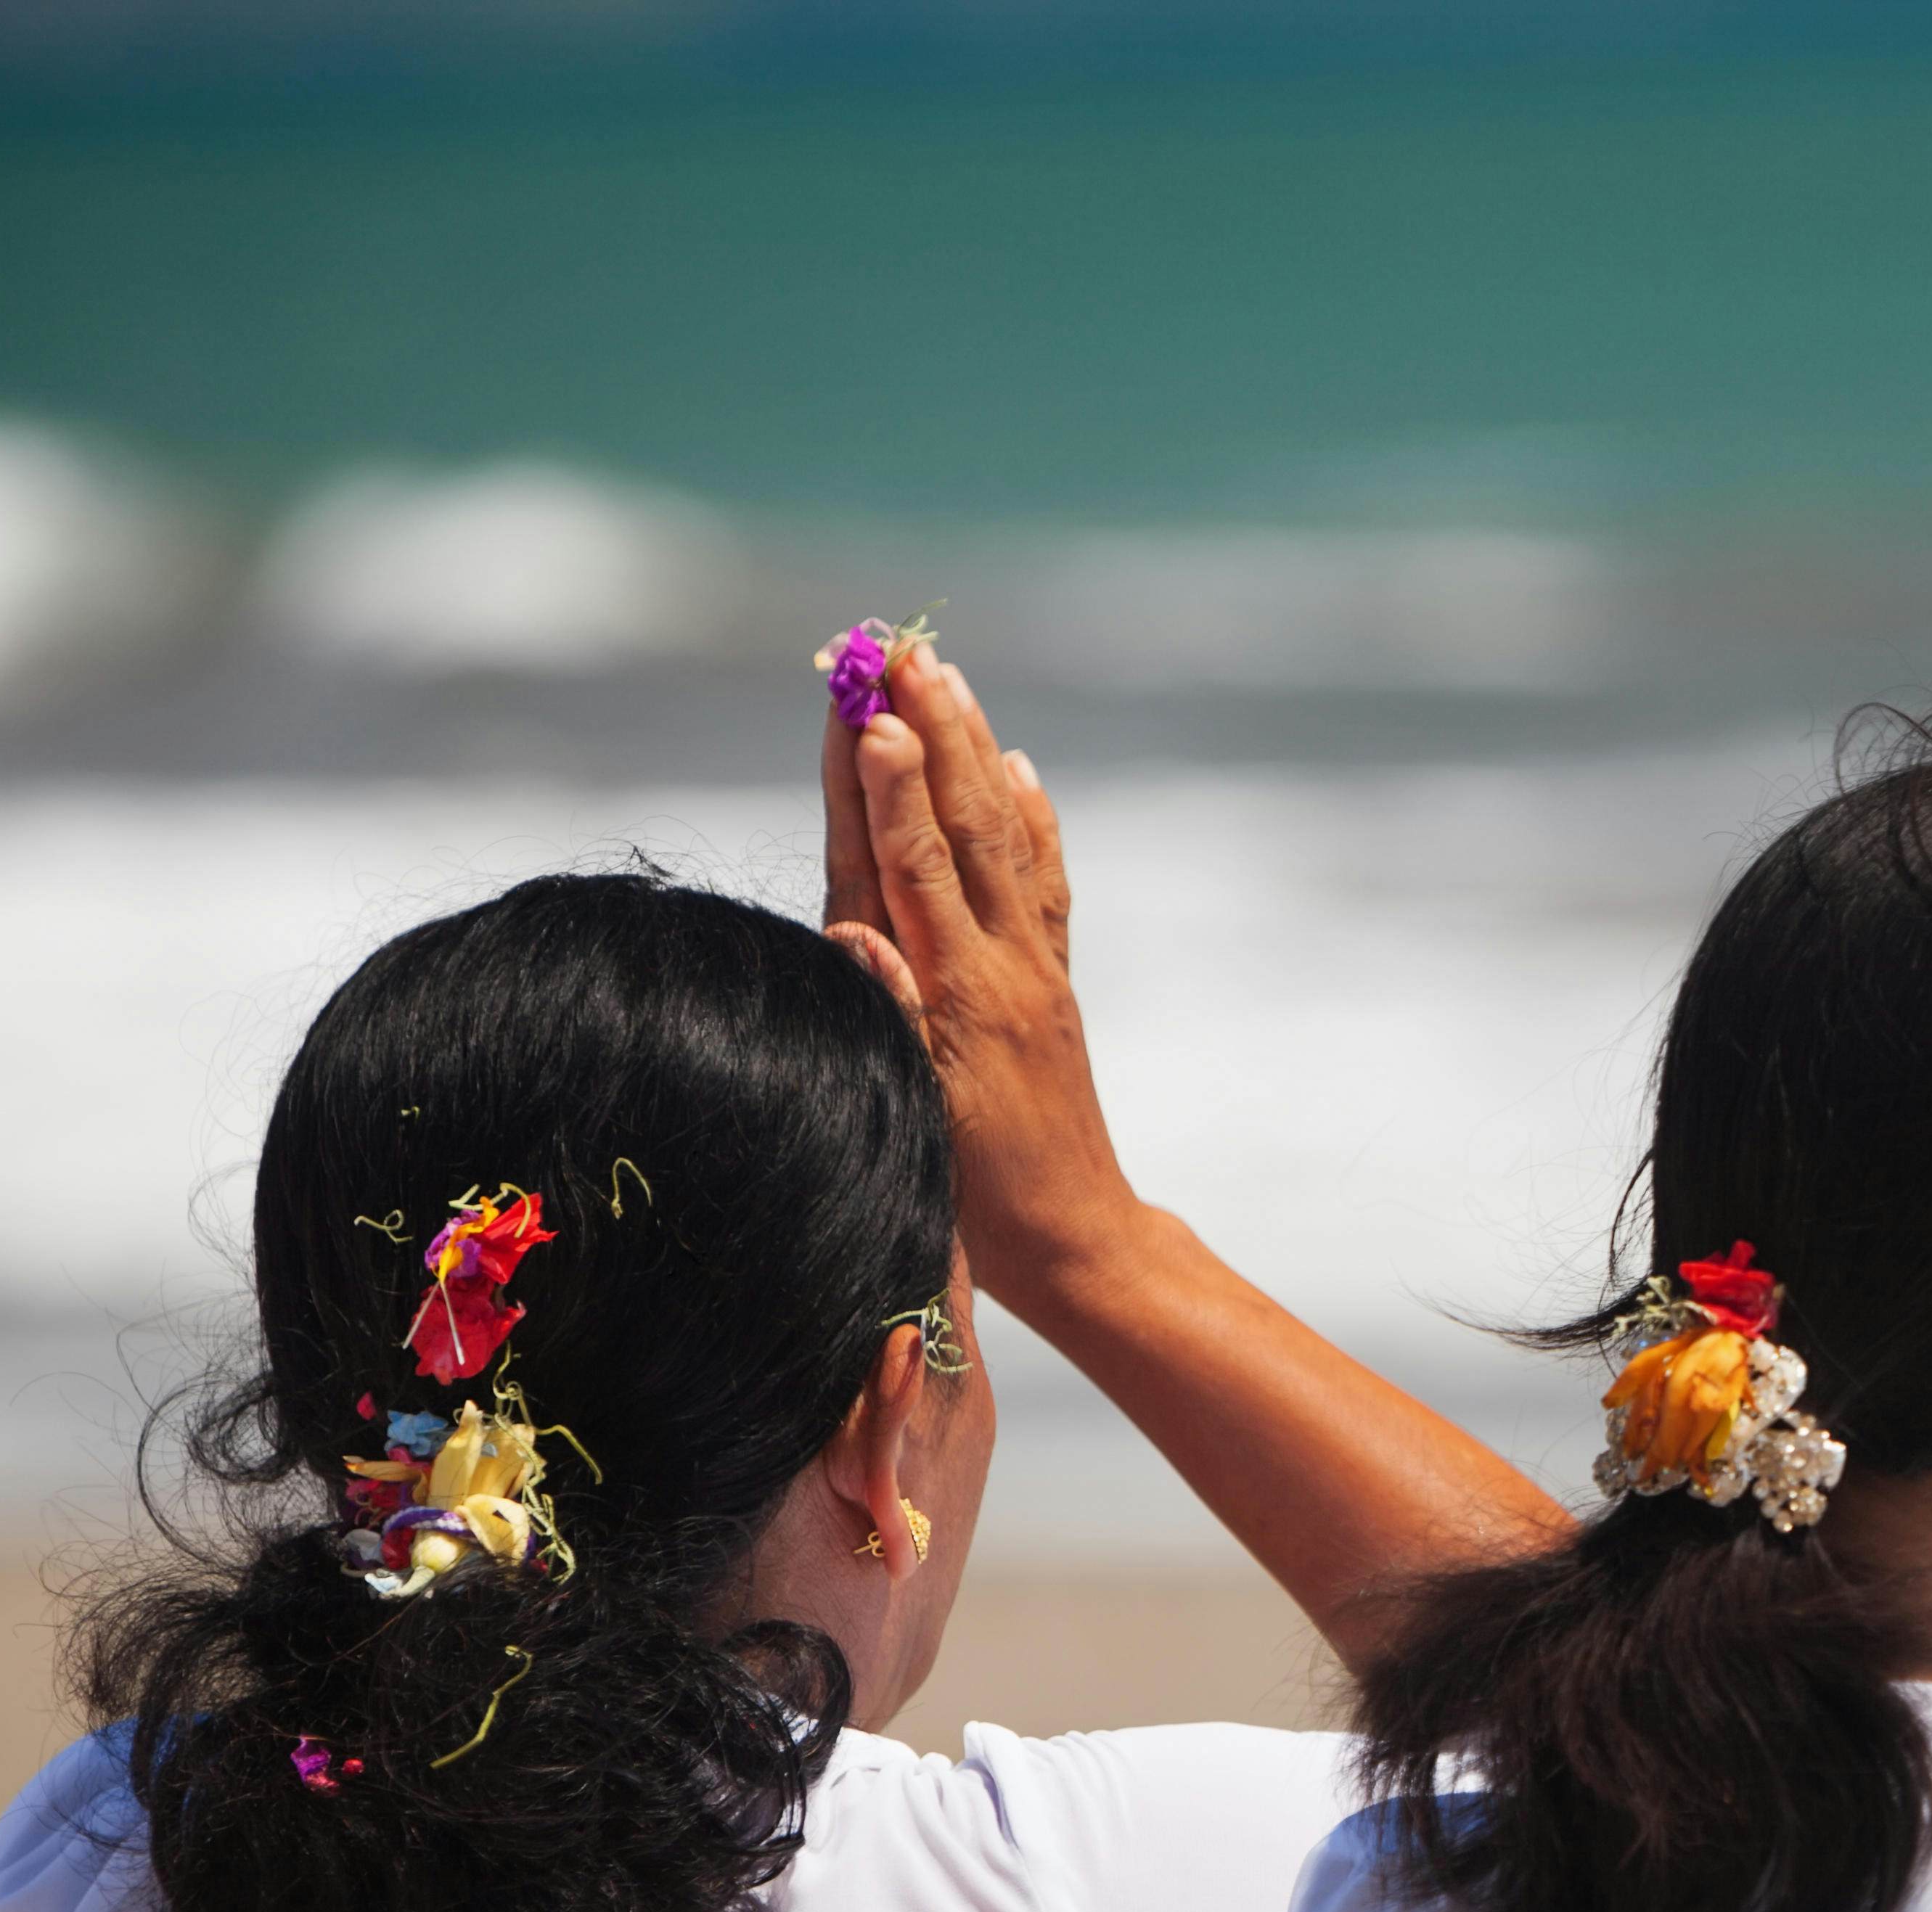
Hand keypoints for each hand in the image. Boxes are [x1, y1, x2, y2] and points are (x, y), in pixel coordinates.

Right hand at [827, 651, 1138, 1315]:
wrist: (1074, 1245)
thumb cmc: (975, 1200)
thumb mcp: (916, 1115)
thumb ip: (884, 1018)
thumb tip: (856, 926)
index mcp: (955, 996)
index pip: (909, 867)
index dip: (883, 788)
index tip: (865, 709)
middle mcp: (998, 966)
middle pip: (959, 825)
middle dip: (927, 733)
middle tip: (899, 647)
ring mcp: (1031, 969)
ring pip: (1001, 836)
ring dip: (970, 750)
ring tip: (946, 673)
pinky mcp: (1051, 984)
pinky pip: (1043, 883)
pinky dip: (1030, 819)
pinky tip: (1019, 769)